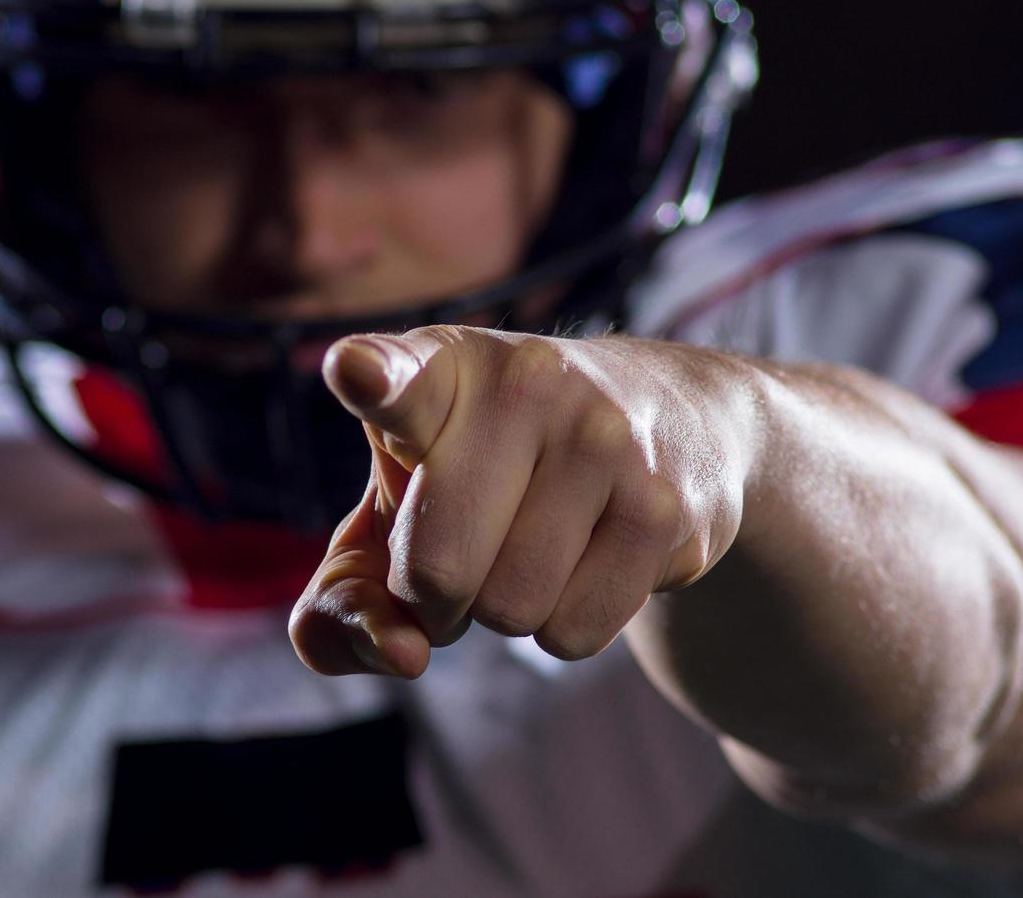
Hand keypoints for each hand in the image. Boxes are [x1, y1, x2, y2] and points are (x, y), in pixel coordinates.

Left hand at [288, 326, 756, 677]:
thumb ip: (349, 587)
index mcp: (445, 367)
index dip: (373, 378)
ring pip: (511, 611)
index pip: (402, 378)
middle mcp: (528, 385)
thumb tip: (401, 655)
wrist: (673, 415)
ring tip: (534, 544)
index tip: (356, 371)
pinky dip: (566, 623)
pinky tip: (589, 557)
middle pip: (437, 570)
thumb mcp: (408, 494)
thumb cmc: (493, 468)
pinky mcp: (666, 508)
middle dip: (435, 599)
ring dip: (507, 609)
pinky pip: (574, 632)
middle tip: (463, 557)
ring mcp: (606, 442)